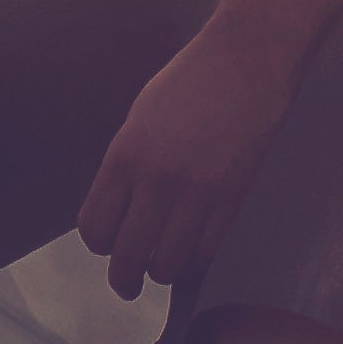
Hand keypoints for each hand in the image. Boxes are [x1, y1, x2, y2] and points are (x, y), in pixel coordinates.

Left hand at [75, 16, 303, 300]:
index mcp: (124, 155)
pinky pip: (206, 252)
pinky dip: (196, 260)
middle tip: (127, 285)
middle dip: (123, 279)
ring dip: (161, 271)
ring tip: (163, 266)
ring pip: (167, 264)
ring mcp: (196, 192)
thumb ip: (126, 165)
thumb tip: (119, 211)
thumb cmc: (191, 81)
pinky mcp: (233, 198)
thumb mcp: (140, 117)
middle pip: (127, 256)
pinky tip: (193, 251)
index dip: (99, 244)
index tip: (108, 245)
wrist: (247, 58)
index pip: (94, 227)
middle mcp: (155, 179)